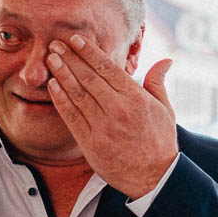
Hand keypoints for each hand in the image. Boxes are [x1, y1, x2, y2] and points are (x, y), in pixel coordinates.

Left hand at [44, 34, 177, 198]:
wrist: (154, 178)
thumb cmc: (160, 142)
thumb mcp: (165, 109)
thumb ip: (158, 82)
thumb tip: (166, 60)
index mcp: (135, 98)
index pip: (107, 67)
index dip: (89, 51)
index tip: (75, 38)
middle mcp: (117, 109)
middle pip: (89, 77)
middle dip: (70, 58)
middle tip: (55, 43)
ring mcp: (102, 126)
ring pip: (78, 94)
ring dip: (62, 74)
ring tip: (50, 59)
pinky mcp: (91, 143)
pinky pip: (72, 117)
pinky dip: (61, 100)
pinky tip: (52, 85)